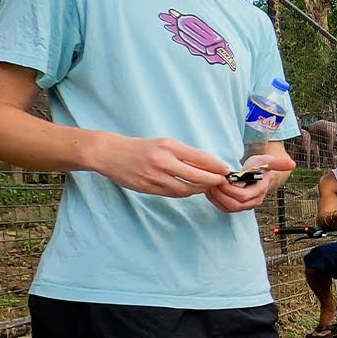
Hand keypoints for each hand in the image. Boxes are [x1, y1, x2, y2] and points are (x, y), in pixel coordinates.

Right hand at [92, 135, 229, 196]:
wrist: (110, 154)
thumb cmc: (141, 147)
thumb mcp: (164, 143)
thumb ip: (184, 154)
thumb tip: (209, 165)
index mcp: (168, 146)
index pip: (200, 158)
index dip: (216, 166)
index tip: (226, 170)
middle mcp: (162, 161)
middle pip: (196, 176)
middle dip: (212, 180)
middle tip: (222, 181)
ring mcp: (154, 177)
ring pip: (185, 188)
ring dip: (200, 189)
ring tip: (208, 186)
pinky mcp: (147, 188)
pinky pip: (173, 194)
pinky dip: (185, 192)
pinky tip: (192, 189)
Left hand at [204, 152, 296, 213]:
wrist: (260, 175)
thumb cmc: (261, 166)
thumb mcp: (267, 161)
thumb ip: (278, 162)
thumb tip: (292, 164)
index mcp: (260, 191)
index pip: (243, 196)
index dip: (230, 189)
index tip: (221, 178)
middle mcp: (253, 202)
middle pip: (234, 204)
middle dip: (220, 194)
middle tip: (211, 181)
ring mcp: (245, 206)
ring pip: (227, 208)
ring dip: (216, 198)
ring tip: (208, 185)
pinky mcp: (236, 206)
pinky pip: (224, 208)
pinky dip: (215, 200)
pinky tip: (210, 190)